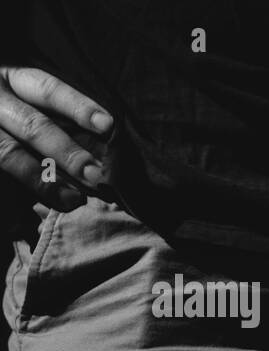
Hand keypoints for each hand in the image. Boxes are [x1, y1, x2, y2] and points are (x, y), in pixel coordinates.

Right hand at [0, 66, 112, 210]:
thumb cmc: (13, 114)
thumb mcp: (27, 102)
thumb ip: (60, 121)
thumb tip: (100, 152)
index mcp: (12, 79)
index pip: (48, 89)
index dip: (78, 107)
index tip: (108, 125)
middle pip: (32, 125)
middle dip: (67, 152)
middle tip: (95, 175)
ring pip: (8, 152)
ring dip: (44, 179)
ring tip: (74, 199)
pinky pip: (0, 171)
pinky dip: (24, 186)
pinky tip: (43, 204)